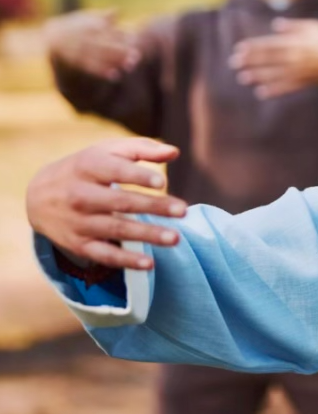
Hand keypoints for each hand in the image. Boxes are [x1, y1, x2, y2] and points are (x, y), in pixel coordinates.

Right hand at [27, 138, 186, 269]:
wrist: (38, 195)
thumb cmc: (86, 167)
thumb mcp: (108, 151)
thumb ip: (142, 149)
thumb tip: (175, 152)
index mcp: (89, 166)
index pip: (115, 170)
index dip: (138, 176)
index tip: (162, 181)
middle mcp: (81, 195)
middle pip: (121, 202)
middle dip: (153, 207)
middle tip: (183, 211)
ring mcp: (79, 221)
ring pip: (116, 229)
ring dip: (147, 234)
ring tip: (175, 238)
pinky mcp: (78, 244)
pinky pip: (103, 254)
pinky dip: (125, 261)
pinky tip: (149, 263)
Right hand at [45, 10, 139, 80]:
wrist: (52, 36)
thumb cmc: (77, 25)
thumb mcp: (88, 17)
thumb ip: (104, 17)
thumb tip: (117, 10)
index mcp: (84, 25)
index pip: (104, 30)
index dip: (120, 35)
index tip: (134, 39)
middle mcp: (79, 37)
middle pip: (102, 44)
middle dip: (119, 50)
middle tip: (137, 55)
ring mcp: (76, 50)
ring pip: (97, 57)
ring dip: (113, 62)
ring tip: (130, 66)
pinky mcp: (73, 61)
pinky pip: (89, 68)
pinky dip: (102, 72)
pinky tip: (116, 75)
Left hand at [228, 17, 317, 98]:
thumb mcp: (312, 26)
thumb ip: (293, 26)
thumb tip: (276, 25)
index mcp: (295, 43)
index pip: (269, 45)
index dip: (253, 47)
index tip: (238, 49)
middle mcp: (294, 58)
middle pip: (267, 60)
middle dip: (249, 61)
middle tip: (233, 64)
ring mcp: (298, 72)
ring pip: (273, 75)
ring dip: (257, 76)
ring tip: (242, 78)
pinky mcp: (304, 82)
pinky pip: (285, 87)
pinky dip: (273, 90)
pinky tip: (261, 92)